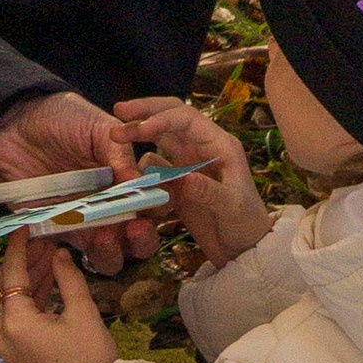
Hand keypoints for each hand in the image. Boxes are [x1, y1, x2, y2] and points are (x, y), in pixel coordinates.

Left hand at [0, 90, 146, 268]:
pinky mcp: (52, 231)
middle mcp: (109, 209)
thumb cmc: (62, 119)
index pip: (153, 206)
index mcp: (126, 183)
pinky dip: (71, 252)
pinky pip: (65, 255)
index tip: (161, 204)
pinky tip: (70, 231)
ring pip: (106, 257)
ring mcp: (81, 224)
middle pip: (136, 242)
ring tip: (103, 234)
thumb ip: (119, 153)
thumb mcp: (98, 127)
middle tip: (135, 227)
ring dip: (111, 252)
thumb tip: (141, 182)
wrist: (13, 122)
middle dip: (142, 240)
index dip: (161, 210)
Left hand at [0, 234, 118, 362]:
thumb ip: (68, 277)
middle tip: (42, 243)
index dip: (18, 248)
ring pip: (6, 300)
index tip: (25, 228)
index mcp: (15, 322)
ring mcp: (6, 344)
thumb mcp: (83, 312)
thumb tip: (58, 253)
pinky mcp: (16, 351)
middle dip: (20, 262)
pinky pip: (14, 316)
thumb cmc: (91, 358)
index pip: (11, 274)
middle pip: (0, 286)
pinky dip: (27, 297)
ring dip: (25, 278)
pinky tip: (47, 280)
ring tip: (49, 256)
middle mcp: (2, 333)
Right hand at [116, 95, 268, 269]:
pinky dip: (142, 172)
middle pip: (170, 118)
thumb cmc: (247, 224)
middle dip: (145, 112)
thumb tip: (181, 177)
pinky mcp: (177, 183)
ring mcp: (188, 164)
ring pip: (158, 141)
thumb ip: (208, 191)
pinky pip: (154, 169)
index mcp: (219, 144)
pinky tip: (134, 181)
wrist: (245, 250)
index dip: (161, 118)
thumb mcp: (232, 208)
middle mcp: (202, 148)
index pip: (186, 118)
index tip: (138, 128)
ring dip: (138, 140)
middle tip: (117, 112)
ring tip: (115, 141)